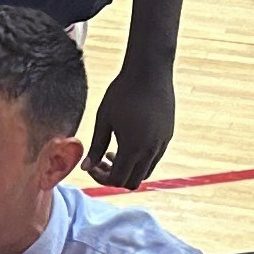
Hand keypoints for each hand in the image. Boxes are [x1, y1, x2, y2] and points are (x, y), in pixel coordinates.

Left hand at [84, 60, 177, 188]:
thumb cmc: (122, 92)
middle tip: (100, 162)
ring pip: (145, 172)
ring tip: (113, 152)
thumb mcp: (104, 119)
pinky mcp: (168, 136)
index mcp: (133, 148)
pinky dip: (140, 159)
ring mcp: (162, 144)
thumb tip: (85, 167)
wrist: (150, 71)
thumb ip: (96, 146)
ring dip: (128, 168)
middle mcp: (151, 151)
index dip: (101, 177)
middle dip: (114, 176)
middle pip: (132, 182)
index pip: (117, 180)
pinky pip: (154, 158)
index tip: (91, 165)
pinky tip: (128, 142)